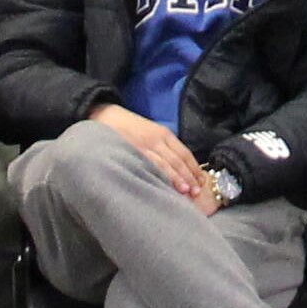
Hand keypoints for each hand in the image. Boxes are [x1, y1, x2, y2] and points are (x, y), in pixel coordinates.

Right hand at [88, 104, 214, 205]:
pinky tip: (163, 185)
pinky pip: (148, 165)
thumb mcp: (150, 132)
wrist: (105, 115)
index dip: (194, 168)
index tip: (202, 182)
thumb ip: (163, 147)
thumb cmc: (128, 127)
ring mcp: (144, 146)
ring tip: (185, 191)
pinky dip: (158, 175)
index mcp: (163, 134)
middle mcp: (156, 139)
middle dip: (189, 176)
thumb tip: (178, 167)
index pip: (184, 153)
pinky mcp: (131, 151)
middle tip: (197, 192)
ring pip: (165, 164)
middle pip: (178, 160)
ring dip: (176, 178)